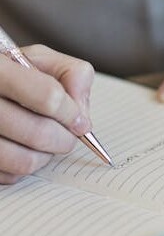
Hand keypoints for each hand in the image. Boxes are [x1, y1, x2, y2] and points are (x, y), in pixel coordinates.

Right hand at [0, 45, 93, 183]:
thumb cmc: (16, 74)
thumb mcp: (41, 61)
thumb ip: (70, 74)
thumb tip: (80, 109)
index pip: (49, 97)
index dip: (72, 112)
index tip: (78, 118)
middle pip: (39, 133)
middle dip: (65, 139)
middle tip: (68, 135)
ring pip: (24, 160)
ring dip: (46, 156)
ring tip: (47, 144)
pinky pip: (10, 175)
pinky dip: (25, 167)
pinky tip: (23, 149)